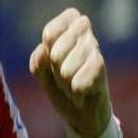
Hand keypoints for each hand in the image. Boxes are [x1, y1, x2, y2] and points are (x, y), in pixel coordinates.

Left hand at [29, 8, 110, 137]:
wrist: (81, 112)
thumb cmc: (59, 85)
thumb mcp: (41, 73)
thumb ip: (37, 61)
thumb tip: (42, 49)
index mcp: (68, 24)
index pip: (50, 31)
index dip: (46, 49)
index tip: (51, 56)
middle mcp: (83, 30)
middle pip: (55, 54)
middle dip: (54, 71)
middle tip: (62, 74)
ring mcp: (94, 48)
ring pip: (65, 71)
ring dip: (64, 84)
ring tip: (72, 84)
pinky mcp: (101, 67)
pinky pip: (77, 85)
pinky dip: (75, 95)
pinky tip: (83, 93)